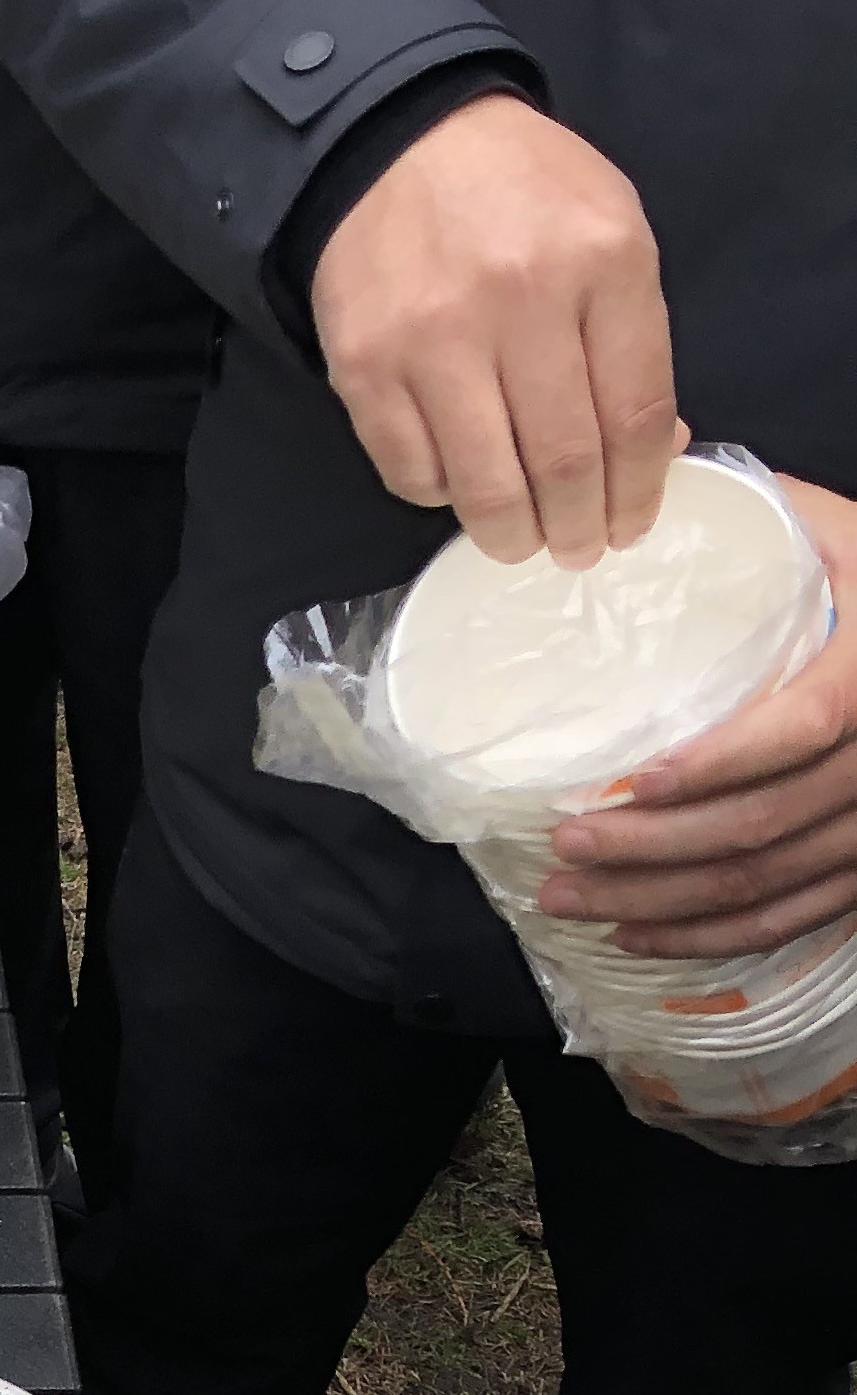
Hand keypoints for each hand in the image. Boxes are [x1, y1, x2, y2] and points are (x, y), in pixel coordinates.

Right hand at [310, 97, 677, 568]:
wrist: (398, 144)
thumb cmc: (518, 192)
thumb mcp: (609, 230)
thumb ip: (634, 336)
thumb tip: (656, 448)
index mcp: (602, 261)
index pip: (635, 413)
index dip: (640, 489)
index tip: (631, 524)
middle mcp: (520, 299)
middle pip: (565, 461)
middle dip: (578, 527)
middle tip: (576, 549)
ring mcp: (434, 338)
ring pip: (485, 485)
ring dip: (511, 534)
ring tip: (520, 540)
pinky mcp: (366, 368)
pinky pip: (412, 472)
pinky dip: (442, 495)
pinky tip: (459, 482)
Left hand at [541, 479, 856, 949]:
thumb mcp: (837, 531)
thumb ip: (762, 508)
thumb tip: (655, 457)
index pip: (805, 728)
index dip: (722, 764)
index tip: (638, 781)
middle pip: (767, 825)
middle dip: (651, 851)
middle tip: (563, 845)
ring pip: (766, 883)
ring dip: (658, 905)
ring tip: (569, 899)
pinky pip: (790, 918)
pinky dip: (710, 937)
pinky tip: (638, 935)